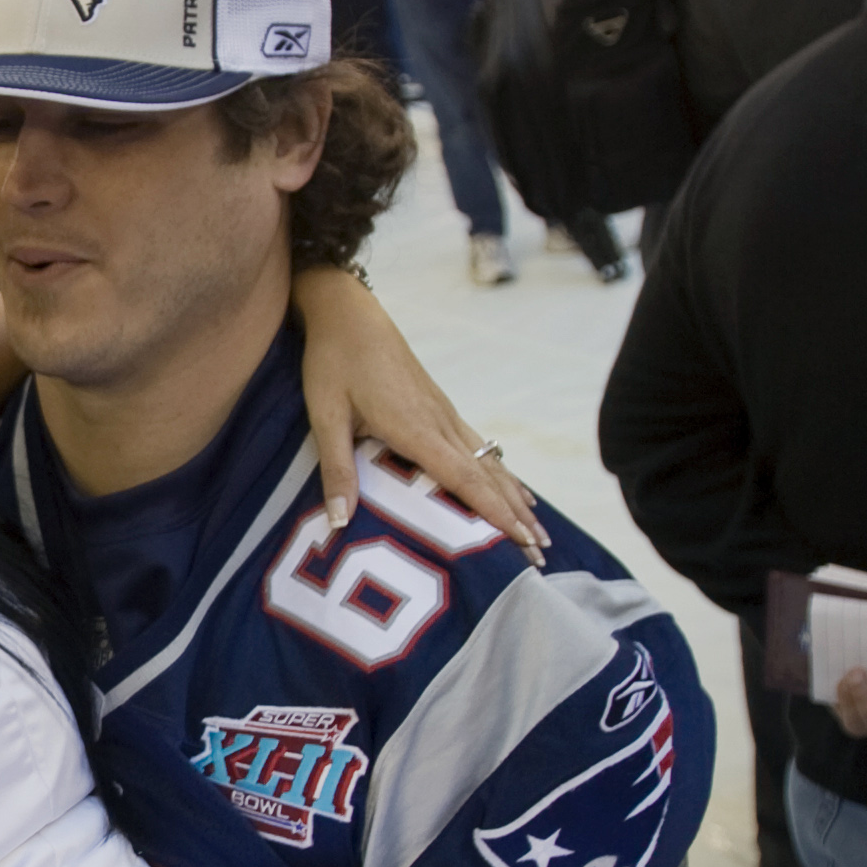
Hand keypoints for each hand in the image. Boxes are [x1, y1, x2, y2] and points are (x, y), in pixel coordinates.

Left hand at [290, 267, 549, 563]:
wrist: (347, 312)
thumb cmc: (332, 363)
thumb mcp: (325, 417)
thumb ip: (336, 469)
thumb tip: (339, 522)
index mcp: (416, 427)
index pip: (465, 478)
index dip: (495, 512)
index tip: (521, 541)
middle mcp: (440, 422)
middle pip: (488, 476)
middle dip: (516, 517)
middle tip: (541, 555)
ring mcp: (445, 413)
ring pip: (490, 462)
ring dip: (515, 498)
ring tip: (538, 533)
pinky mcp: (440, 408)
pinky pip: (480, 447)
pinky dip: (501, 474)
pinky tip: (512, 488)